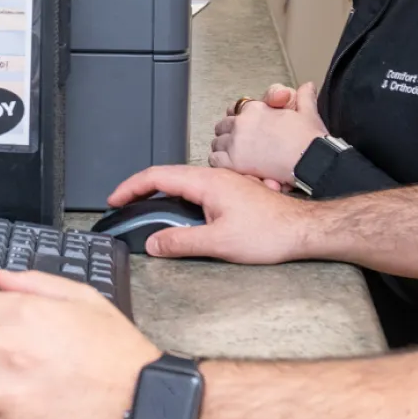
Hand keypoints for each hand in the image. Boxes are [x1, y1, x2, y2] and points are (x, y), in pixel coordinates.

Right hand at [106, 163, 317, 262]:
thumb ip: (181, 242)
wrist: (303, 230)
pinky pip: (197, 190)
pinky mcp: (233, 193)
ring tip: (143, 209)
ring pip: (182, 183)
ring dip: (159, 193)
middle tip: (122, 204)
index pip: (157, 176)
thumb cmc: (272, 232)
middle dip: (139, 189)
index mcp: (207, 183)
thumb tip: (154, 242)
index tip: (114, 199)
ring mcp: (225, 183)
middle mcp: (215, 177)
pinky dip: (178, 199)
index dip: (130, 187)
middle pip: (166, 175)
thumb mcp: (219, 242)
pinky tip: (178, 215)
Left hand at [210, 82, 327, 185]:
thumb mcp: (308, 111)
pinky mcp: (233, 163)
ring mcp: (235, 143)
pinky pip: (215, 160)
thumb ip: (304, 96)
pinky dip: (221, 162)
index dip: (239, 117)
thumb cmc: (310, 140)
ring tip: (236, 156)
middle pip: (223, 126)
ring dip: (224, 148)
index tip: (244, 125)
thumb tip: (307, 86)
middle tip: (240, 143)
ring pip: (217, 143)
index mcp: (256, 109)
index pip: (235, 109)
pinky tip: (232, 166)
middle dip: (230, 133)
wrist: (311, 162)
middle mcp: (242, 123)